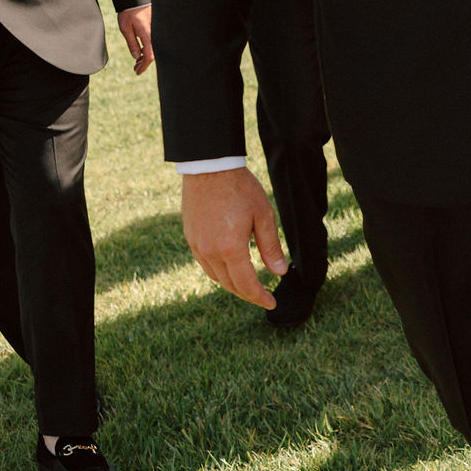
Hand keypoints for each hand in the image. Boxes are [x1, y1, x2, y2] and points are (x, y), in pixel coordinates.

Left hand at [118, 5, 154, 73]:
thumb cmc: (129, 12)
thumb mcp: (126, 28)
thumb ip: (132, 43)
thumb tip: (136, 56)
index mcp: (147, 35)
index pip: (149, 56)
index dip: (143, 66)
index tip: (137, 72)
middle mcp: (155, 34)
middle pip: (153, 54)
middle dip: (144, 63)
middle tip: (135, 68)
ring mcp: (157, 31)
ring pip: (154, 48)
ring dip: (146, 56)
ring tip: (137, 60)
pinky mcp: (156, 28)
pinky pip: (154, 41)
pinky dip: (149, 48)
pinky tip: (142, 50)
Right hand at [181, 167, 285, 307]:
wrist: (209, 168)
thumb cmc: (241, 189)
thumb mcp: (264, 216)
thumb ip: (271, 247)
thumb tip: (280, 272)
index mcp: (231, 248)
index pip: (246, 284)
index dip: (260, 297)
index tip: (272, 302)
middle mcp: (210, 252)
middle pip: (230, 285)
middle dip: (248, 294)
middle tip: (264, 296)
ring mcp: (196, 246)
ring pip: (216, 277)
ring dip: (233, 284)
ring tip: (250, 284)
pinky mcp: (190, 239)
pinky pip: (205, 264)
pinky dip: (220, 272)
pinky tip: (231, 267)